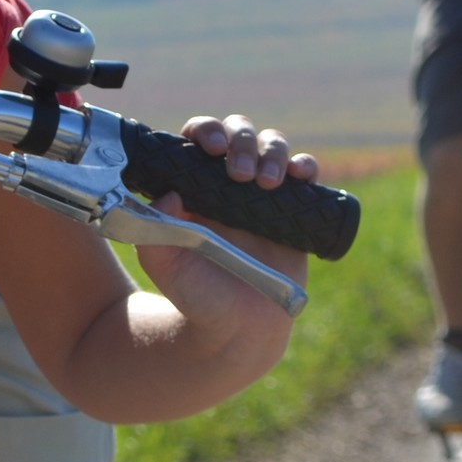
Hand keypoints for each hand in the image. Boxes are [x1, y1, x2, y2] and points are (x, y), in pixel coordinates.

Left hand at [131, 113, 317, 343]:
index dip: (205, 131)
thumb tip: (168, 193)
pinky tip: (300, 176)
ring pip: (272, 144)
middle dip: (241, 140)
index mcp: (194, 186)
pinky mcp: (293, 209)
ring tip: (267, 183)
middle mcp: (227, 181)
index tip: (209, 148)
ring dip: (272, 151)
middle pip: (238, 132)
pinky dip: (306, 164)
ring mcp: (262, 193)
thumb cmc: (197, 296)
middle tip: (240, 174)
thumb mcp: (167, 268)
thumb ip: (156, 233)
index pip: (197, 139)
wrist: (238, 330)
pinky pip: (305, 173)